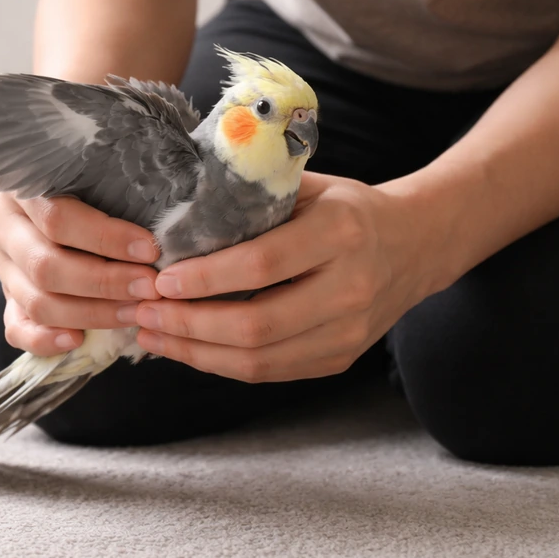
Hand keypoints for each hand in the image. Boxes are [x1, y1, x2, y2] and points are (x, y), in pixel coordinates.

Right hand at [0, 192, 161, 355]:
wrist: (64, 213)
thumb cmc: (96, 192)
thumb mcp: (102, 183)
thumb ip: (120, 198)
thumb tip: (162, 232)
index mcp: (23, 191)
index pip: (58, 218)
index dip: (105, 238)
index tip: (150, 251)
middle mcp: (5, 229)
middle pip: (46, 266)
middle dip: (104, 282)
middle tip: (149, 288)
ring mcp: (4, 268)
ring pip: (37, 302)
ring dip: (91, 313)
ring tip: (135, 313)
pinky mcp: (8, 300)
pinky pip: (17, 329)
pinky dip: (46, 340)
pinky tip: (79, 340)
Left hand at [132, 172, 436, 381]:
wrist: (416, 244)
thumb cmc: (348, 209)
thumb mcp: (310, 185)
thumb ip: (254, 198)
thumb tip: (176, 217)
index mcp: (342, 232)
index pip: (263, 265)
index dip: (206, 278)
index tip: (161, 278)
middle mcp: (351, 288)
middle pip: (257, 325)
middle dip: (189, 324)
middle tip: (143, 312)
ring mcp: (349, 333)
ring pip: (260, 360)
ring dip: (196, 352)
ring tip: (151, 334)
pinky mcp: (340, 359)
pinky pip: (271, 372)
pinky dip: (221, 364)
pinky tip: (187, 347)